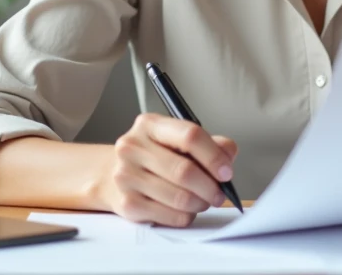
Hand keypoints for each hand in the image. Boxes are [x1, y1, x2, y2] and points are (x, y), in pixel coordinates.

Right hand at [100, 113, 237, 227]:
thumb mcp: (177, 139)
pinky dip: (185, 216)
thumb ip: (209, 143)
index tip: (227, 172)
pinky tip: (185, 210)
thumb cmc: (154, 155)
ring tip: (204, 201)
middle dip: (210, 187)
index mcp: (150, 125)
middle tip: (220, 194)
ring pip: (179, 197)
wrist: (112, 173)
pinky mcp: (127, 204)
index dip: (214, 156)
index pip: (190, 136)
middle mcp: (133, 147)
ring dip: (200, 203)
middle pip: (184, 171)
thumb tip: (229, 155)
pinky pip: (169, 216)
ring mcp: (126, 176)